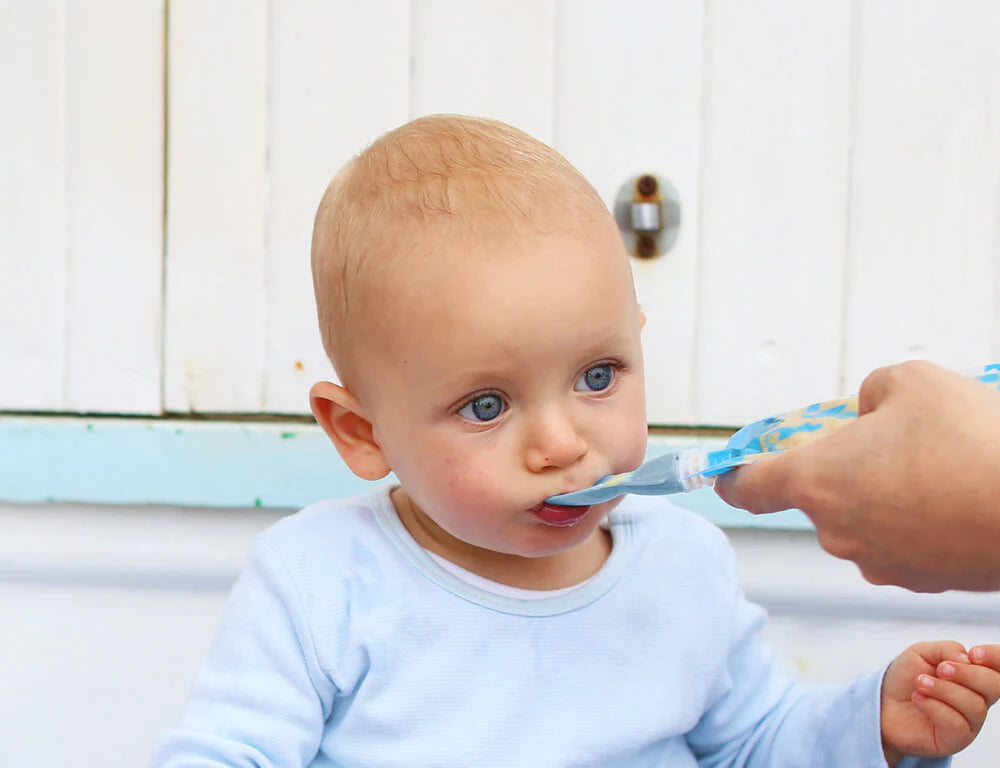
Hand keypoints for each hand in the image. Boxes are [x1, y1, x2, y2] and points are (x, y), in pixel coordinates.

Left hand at [714, 360, 999, 590]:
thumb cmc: (971, 440)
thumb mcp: (911, 382)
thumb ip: (870, 393)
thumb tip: (869, 415)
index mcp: (815, 481)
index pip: (747, 488)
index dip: (733, 475)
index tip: (727, 470)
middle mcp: (836, 531)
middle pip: (819, 495)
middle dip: (845, 467)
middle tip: (892, 439)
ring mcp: (878, 563)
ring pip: (865, 518)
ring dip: (886, 493)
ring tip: (941, 465)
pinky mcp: (921, 581)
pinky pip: (903, 540)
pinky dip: (918, 519)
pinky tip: (958, 495)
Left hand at [880, 641, 999, 764]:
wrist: (883, 703)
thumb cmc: (906, 678)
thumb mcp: (921, 653)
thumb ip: (946, 649)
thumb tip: (968, 659)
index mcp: (974, 675)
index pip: (999, 668)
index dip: (996, 658)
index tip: (975, 654)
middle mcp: (978, 699)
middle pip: (994, 686)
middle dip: (968, 674)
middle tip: (941, 669)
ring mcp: (969, 722)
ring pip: (974, 706)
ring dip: (943, 690)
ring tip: (920, 683)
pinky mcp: (955, 740)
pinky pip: (957, 725)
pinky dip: (935, 707)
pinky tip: (918, 699)